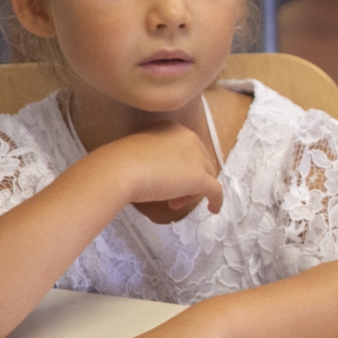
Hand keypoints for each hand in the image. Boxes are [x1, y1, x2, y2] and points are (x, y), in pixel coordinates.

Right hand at [100, 120, 222, 222]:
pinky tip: (213, 209)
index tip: (166, 179)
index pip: (188, 149)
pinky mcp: (200, 178)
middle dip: (187, 180)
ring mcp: (197, 158)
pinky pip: (216, 190)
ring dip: (192, 191)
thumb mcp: (142, 151)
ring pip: (206, 176)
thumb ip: (157, 156)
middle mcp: (190, 138)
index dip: (181, 166)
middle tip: (170, 195)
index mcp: (174, 128)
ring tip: (173, 203)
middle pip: (199, 162)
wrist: (120, 169)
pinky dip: (216, 200)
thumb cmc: (122, 160)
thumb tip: (163, 173)